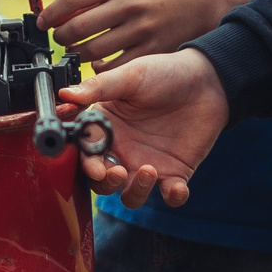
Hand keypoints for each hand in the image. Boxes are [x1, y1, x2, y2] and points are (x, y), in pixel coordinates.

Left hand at [43, 0, 225, 64]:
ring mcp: (141, 29)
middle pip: (78, 27)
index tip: (42, 22)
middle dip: (61, 37)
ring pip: (92, 50)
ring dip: (76, 55)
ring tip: (75, 51)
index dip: (50, 14)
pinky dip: (99, 68)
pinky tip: (97, 62)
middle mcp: (129, 3)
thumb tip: (57, 15)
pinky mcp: (151, 50)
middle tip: (59, 39)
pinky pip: (113, 66)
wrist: (199, 2)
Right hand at [57, 48, 228, 207]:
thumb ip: (98, 87)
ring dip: (135, 192)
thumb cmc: (164, 73)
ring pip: (130, 195)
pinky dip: (173, 197)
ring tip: (148, 171)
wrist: (206, 80)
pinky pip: (170, 195)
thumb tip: (65, 93)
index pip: (86, 153)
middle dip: (105, 183)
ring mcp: (148, 164)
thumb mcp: (130, 76)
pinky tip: (176, 187)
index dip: (87, 163)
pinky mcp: (175, 172)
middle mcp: (122, 150)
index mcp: (106, 128)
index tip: (95, 165)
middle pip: (102, 182)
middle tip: (117, 172)